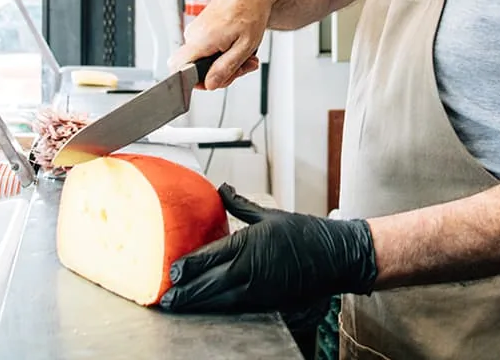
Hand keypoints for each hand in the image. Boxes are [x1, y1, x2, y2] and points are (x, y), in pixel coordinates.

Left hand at [159, 184, 377, 313]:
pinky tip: (206, 309)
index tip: (170, 273)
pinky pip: (235, 307)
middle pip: (208, 284)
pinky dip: (217, 308)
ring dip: (197, 305)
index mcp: (249, 243)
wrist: (334, 258)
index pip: (208, 258)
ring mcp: (258, 289)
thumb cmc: (305, 233)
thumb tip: (221, 189)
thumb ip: (241, 205)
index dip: (186, 268)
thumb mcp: (271, 215)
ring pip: (218, 300)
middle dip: (184, 293)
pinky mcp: (266, 302)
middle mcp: (250, 269)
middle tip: (164, 298)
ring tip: (178, 307)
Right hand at [169, 0, 271, 89]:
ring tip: (245, 55)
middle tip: (243, 66)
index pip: (178, 68)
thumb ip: (225, 68)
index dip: (194, 81)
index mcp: (201, 39)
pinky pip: (206, 49)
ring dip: (225, 62)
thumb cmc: (251, 13)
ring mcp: (195, 30)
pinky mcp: (200, 29)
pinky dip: (222, 52)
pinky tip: (237, 47)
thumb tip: (210, 84)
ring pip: (204, 59)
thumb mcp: (245, 47)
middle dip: (222, 72)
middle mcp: (193, 34)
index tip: (215, 80)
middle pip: (196, 68)